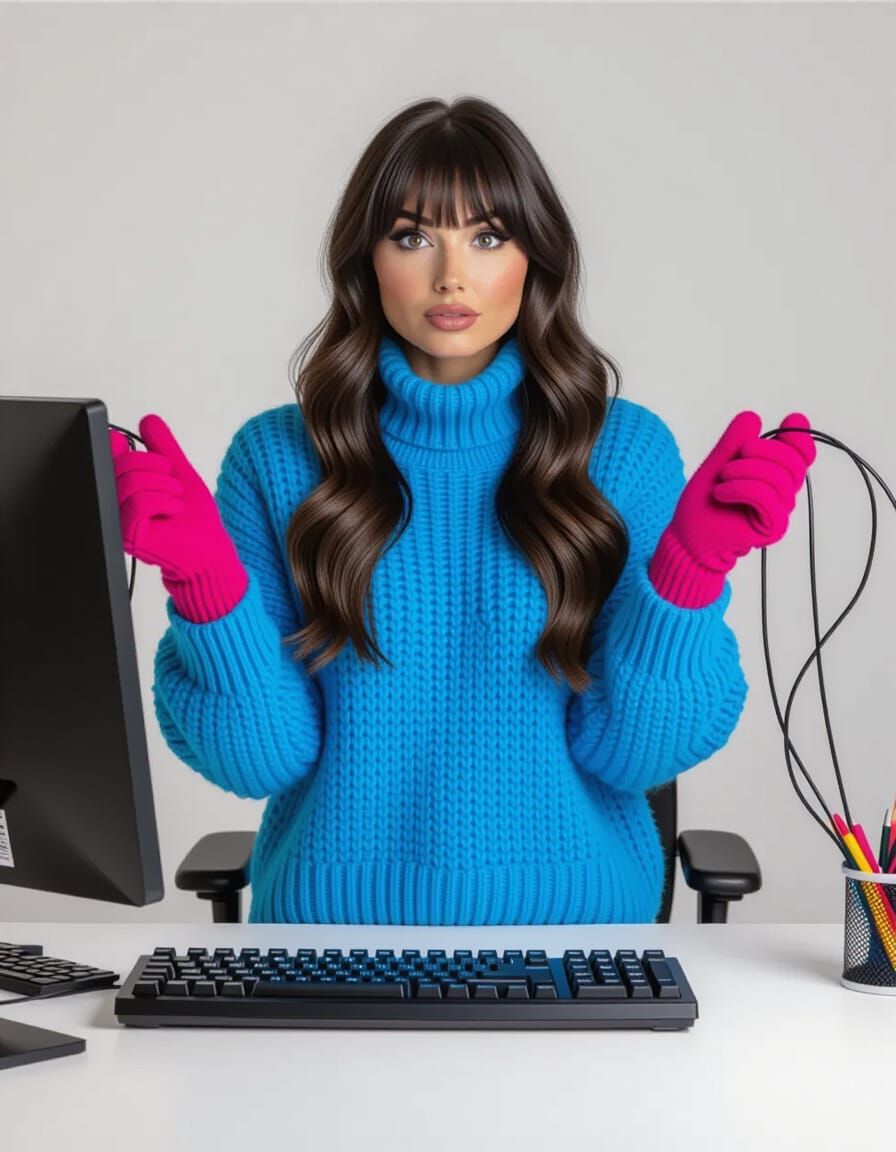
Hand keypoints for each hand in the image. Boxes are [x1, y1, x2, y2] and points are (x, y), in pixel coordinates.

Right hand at [110, 414, 247, 619]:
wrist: (208, 550)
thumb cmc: (193, 519)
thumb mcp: (179, 471)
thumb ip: (163, 446)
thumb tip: (148, 420)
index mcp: (123, 487)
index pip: (109, 454)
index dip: (123, 445)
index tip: (144, 453)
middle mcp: (115, 503)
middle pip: (120, 463)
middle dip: (156, 465)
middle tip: (173, 485)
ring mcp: (118, 521)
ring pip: (129, 481)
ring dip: (163, 484)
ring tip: (175, 499)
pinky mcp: (127, 536)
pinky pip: (137, 503)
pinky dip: (162, 500)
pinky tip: (172, 510)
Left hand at [649, 411, 816, 606]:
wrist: (688, 538)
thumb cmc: (702, 506)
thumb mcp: (717, 464)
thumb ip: (734, 442)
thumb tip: (752, 416)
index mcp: (773, 477)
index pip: (801, 455)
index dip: (800, 437)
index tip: (793, 420)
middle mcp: (781, 494)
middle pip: (793, 462)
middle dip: (762, 451)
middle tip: (730, 461)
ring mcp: (779, 512)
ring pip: (779, 478)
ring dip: (744, 471)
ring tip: (721, 479)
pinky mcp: (772, 528)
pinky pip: (768, 498)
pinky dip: (742, 488)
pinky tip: (721, 493)